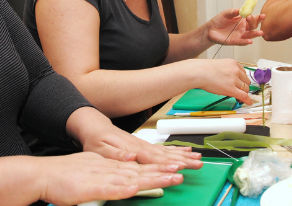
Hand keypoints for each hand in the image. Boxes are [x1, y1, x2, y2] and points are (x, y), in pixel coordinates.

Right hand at [34, 152, 183, 205]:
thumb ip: (112, 175)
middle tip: (183, 171)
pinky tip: (134, 187)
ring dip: (152, 178)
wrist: (44, 174)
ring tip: (171, 177)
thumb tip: (129, 178)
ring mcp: (102, 177)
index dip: (159, 168)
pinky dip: (122, 188)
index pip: (140, 168)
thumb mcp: (94, 172)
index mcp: (112, 166)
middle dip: (164, 172)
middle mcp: (111, 169)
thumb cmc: (66, 175)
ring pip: (132, 178)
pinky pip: (109, 188)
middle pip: (142, 171)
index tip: (177, 169)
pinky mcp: (90, 187)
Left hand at [67, 107, 203, 169]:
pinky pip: (163, 149)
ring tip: (198, 158)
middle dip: (183, 160)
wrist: (93, 124)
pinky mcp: (144, 145)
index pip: (152, 159)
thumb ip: (117, 154)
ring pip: (167, 151)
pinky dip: (176, 150)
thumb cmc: (95, 139)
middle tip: (198, 165)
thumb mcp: (99, 149)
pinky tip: (186, 151)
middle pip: (165, 155)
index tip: (180, 168)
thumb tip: (132, 157)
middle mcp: (140, 146)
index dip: (166, 164)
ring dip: (183, 155)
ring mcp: (143, 145)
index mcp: (131, 149)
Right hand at [196, 58, 252, 105]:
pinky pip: (243, 96)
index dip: (242, 79)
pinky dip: (247, 100)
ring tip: (238, 96)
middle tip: (238, 90)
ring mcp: (234, 80)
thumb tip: (227, 78)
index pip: (243, 72)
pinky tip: (248, 102)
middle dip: (243, 86)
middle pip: (246, 81)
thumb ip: (226, 70)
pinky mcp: (231, 89)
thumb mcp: (219, 65)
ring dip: (243, 93)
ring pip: (245, 88)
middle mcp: (236, 70)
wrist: (198, 72)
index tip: (241, 83)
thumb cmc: (203, 69)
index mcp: (233, 63)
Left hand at [206, 8, 264, 45]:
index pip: (253, 18)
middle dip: (255, 22)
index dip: (258, 17)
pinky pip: (241, 42)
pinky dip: (246, 42)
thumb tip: (240, 9)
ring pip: (250, 35)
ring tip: (260, 32)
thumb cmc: (219, 20)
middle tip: (251, 18)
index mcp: (242, 20)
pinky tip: (250, 41)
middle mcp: (243, 28)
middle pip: (253, 26)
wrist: (210, 29)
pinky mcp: (235, 41)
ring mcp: (240, 35)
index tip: (262, 15)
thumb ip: (233, 12)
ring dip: (255, 34)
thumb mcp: (225, 13)